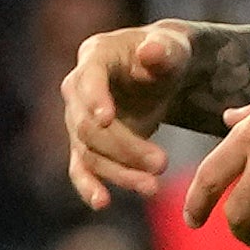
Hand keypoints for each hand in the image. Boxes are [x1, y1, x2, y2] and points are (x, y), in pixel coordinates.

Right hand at [61, 24, 188, 209]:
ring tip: (153, 188)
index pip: (87, 79)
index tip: (107, 118)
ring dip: (119, 173)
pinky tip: (102, 203)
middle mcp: (77, 89)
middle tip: (163, 164)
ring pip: (89, 152)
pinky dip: (89, 186)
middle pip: (89, 125)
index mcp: (94, 57)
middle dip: (124, 147)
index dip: (95, 98)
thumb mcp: (173, 47)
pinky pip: (82, 168)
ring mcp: (78, 119)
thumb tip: (152, 51)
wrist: (161, 73)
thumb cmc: (167, 54)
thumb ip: (164, 50)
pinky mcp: (87, 145)